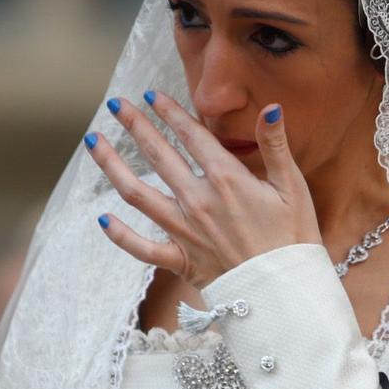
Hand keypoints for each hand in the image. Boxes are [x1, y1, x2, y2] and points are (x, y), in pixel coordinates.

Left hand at [87, 94, 318, 286]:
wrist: (286, 293)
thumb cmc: (295, 239)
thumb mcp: (293, 187)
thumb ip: (275, 145)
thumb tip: (271, 107)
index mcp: (227, 179)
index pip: (191, 135)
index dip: (170, 112)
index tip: (152, 95)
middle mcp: (198, 201)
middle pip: (158, 155)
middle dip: (134, 125)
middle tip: (116, 105)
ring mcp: (185, 231)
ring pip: (136, 193)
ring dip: (111, 164)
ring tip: (93, 142)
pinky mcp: (180, 260)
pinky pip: (142, 248)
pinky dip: (120, 235)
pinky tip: (102, 219)